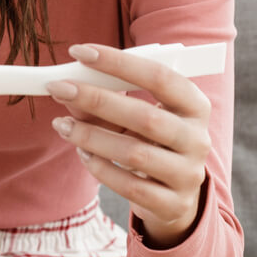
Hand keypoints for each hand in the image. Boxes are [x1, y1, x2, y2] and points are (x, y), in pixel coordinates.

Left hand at [46, 43, 212, 249]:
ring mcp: (188, 174)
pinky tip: (82, 154)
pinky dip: (101, 168)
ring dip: (91, 136)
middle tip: (60, 89)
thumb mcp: (138, 119)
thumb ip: (108, 103)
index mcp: (194, 105)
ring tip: (61, 125)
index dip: (118, 62)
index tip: (79, 52)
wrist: (176, 197)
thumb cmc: (152, 143)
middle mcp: (197, 138)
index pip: (159, 76)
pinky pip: (129, 186)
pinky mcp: (172, 204)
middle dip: (96, 99)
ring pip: (134, 153)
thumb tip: (70, 90)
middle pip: (145, 115)